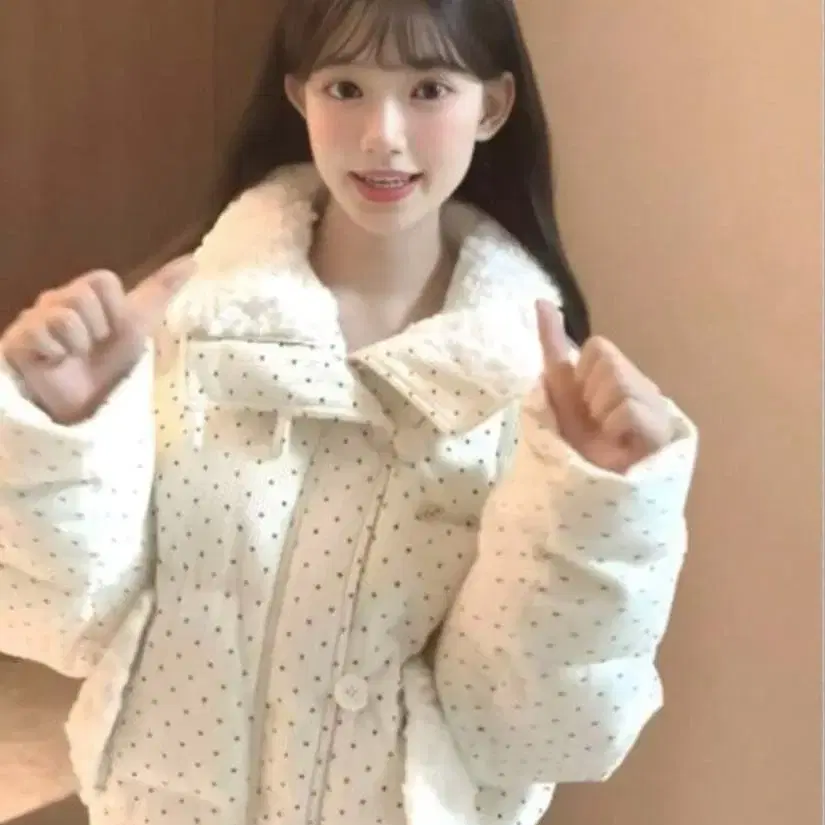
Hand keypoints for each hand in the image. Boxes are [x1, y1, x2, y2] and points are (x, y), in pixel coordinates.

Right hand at [1, 256, 192, 424]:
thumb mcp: (140, 325)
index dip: (115, 309)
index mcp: (86, 294)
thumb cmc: (113, 364)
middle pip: (82, 294)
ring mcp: (34, 318)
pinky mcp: (17, 339)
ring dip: (78, 344)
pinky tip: (55, 362)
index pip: (102, 280)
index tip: (114, 331)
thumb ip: (161, 291)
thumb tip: (192, 261)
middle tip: (93, 347)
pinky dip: (55, 353)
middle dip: (98, 328)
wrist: (85, 405)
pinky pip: (40, 334)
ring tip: (75, 357)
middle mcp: (57, 299)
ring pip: (64, 316)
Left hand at [536, 300, 673, 473]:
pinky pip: (630, 410)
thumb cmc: (576, 439)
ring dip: (601, 413)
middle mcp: (644, 385)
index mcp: (620, 374)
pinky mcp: (664, 432)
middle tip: (595, 422)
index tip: (583, 404)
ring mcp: (658, 407)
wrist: (588, 483)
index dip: (582, 377)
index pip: (599, 348)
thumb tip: (541, 301)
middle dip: (591, 395)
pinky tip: (619, 443)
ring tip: (607, 434)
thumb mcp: (558, 388)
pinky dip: (614, 428)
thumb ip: (553, 345)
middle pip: (609, 363)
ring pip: (620, 383)